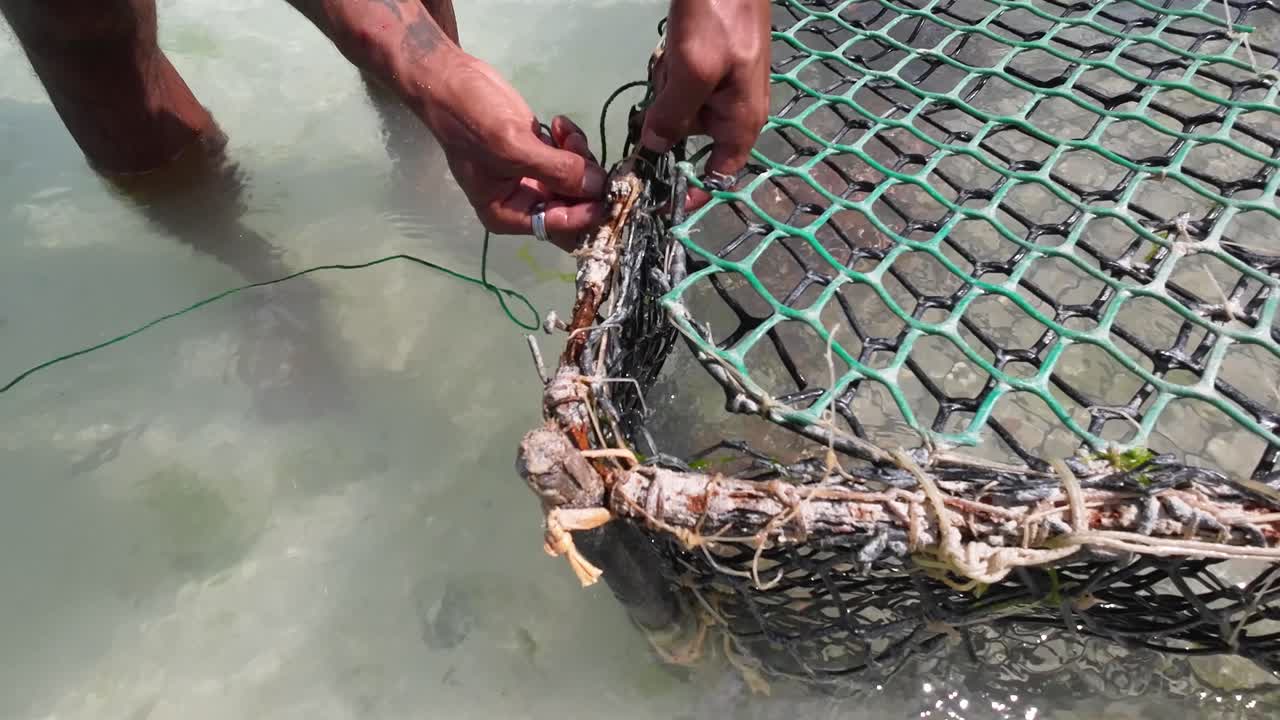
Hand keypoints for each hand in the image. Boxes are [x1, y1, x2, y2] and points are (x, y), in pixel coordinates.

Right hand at [422, 53, 608, 250]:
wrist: (451, 82)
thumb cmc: (470, 119)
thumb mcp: (511, 146)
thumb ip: (556, 170)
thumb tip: (598, 187)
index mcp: (508, 214)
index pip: (558, 227)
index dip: (586, 213)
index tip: (607, 190)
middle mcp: (524, 202)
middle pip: (573, 207)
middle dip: (586, 183)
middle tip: (584, 153)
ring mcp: (535, 178)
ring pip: (578, 182)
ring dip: (581, 158)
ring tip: (567, 133)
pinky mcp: (542, 155)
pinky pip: (573, 160)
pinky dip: (574, 143)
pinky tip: (561, 123)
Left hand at [641, 0, 771, 209]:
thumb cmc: (719, 19)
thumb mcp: (692, 71)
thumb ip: (673, 115)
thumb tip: (653, 149)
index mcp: (742, 121)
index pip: (720, 175)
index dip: (690, 190)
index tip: (656, 196)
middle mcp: (734, 111)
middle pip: (690, 139)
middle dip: (669, 120)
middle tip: (669, 84)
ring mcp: (721, 87)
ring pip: (679, 110)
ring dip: (667, 91)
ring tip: (675, 59)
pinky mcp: (707, 66)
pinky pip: (678, 85)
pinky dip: (669, 73)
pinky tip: (674, 50)